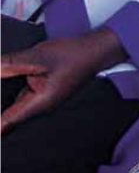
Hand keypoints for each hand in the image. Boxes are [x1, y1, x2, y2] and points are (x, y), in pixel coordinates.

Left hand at [0, 28, 125, 134]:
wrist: (95, 49)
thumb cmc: (73, 54)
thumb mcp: (38, 56)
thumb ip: (11, 64)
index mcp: (38, 104)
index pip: (5, 123)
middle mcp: (39, 107)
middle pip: (8, 117)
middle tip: (3, 87)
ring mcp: (42, 101)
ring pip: (14, 106)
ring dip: (3, 102)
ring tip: (11, 84)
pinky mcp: (43, 92)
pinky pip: (21, 97)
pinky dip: (11, 93)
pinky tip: (8, 81)